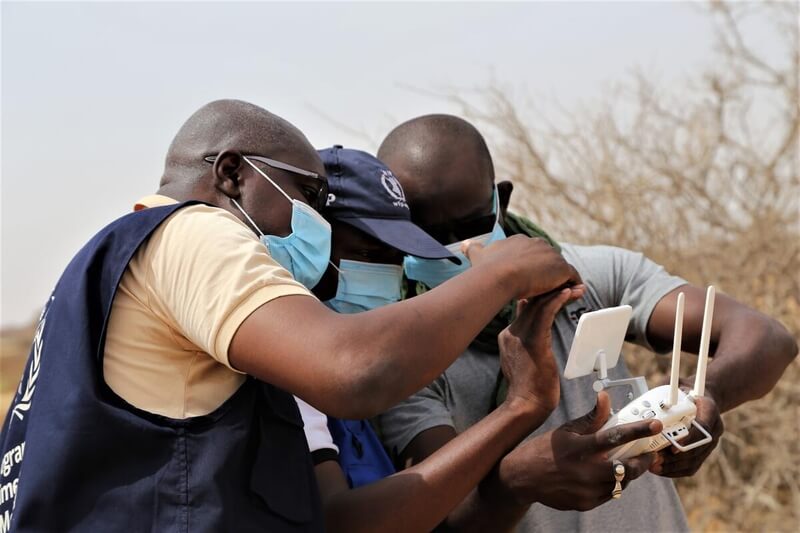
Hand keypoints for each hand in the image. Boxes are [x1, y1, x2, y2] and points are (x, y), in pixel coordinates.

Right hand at [464, 236, 581, 298]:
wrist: (499, 275)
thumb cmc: (488, 267)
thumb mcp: (478, 254)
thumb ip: (473, 248)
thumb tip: (464, 244)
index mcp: (521, 241)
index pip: (532, 253)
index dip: (531, 267)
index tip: (530, 279)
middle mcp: (538, 244)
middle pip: (548, 259)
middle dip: (547, 272)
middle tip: (544, 289)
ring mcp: (552, 255)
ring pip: (560, 269)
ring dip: (560, 280)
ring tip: (559, 295)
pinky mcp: (562, 269)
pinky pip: (572, 277)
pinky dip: (572, 286)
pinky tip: (569, 297)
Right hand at [492, 392, 661, 510]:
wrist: (522, 477)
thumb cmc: (545, 449)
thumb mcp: (566, 430)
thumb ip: (591, 418)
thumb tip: (605, 397)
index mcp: (579, 447)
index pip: (615, 437)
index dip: (638, 430)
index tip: (656, 424)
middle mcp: (584, 470)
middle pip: (627, 469)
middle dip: (642, 462)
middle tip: (647, 454)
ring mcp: (585, 490)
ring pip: (621, 483)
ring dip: (627, 473)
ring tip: (625, 464)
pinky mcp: (585, 503)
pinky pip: (609, 494)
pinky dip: (612, 484)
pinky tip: (605, 476)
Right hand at [499, 287, 583, 417]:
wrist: (526, 404)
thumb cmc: (530, 386)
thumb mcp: (522, 359)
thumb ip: (526, 343)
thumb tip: (536, 331)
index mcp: (507, 335)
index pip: (525, 309)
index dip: (542, 298)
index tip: (558, 291)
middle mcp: (511, 332)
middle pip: (531, 303)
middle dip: (551, 292)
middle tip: (571, 284)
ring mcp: (520, 336)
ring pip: (539, 305)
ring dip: (558, 293)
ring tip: (575, 287)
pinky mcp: (533, 341)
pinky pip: (545, 314)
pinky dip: (557, 301)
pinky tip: (567, 294)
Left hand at [650, 395, 722, 476]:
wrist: (702, 397)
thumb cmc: (685, 391)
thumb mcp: (678, 386)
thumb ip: (669, 394)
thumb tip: (654, 402)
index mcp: (710, 409)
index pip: (703, 427)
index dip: (688, 439)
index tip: (672, 446)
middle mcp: (714, 428)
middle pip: (698, 448)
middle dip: (676, 457)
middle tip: (656, 459)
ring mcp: (711, 442)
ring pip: (695, 460)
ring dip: (673, 466)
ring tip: (654, 467)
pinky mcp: (704, 452)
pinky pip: (693, 466)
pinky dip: (676, 470)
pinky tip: (660, 471)